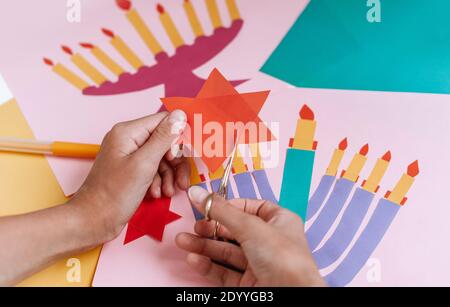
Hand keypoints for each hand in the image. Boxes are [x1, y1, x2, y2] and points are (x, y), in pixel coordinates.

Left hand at [71, 110, 189, 243]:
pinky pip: (153, 168)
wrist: (93, 221)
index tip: (184, 156)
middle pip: (165, 140)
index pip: (164, 121)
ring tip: (169, 191)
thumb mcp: (144, 164)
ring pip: (162, 156)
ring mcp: (129, 155)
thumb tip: (180, 115)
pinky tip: (157, 193)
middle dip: (176, 161)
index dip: (178, 137)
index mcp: (128, 132)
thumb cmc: (114, 194)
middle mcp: (128, 139)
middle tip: (181, 179)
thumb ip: (163, 138)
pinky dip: (160, 180)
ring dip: (169, 174)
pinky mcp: (131, 169)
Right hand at [176, 186, 325, 286]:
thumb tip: (197, 193)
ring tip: (183, 242)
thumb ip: (221, 210)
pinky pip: (224, 272)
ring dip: (203, 246)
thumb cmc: (284, 260)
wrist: (291, 297)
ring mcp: (258, 264)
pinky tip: (194, 259)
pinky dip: (208, 265)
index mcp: (279, 222)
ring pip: (225, 252)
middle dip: (210, 228)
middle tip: (194, 226)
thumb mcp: (250, 226)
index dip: (228, 206)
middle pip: (233, 230)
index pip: (250, 207)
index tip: (208, 205)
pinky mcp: (248, 285)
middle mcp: (269, 242)